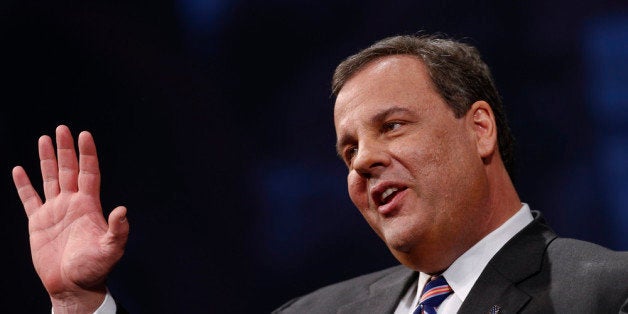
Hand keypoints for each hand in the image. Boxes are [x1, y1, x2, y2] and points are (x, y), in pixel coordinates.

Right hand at [12, 125, 128, 312]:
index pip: (89, 172)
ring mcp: (55, 211)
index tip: (85, 134)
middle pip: (68, 170)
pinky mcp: (38, 222)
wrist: (73, 285)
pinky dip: (23, 185)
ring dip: (47, 160)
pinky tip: (19, 169)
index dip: (87, 154)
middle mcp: (72, 203)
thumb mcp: (110, 249)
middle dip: (66, 149)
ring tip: (44, 139)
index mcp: (89, 205)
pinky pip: (29, 199)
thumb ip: (117, 230)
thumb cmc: (94, 268)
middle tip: (62, 128)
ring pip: (50, 179)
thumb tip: (123, 210)